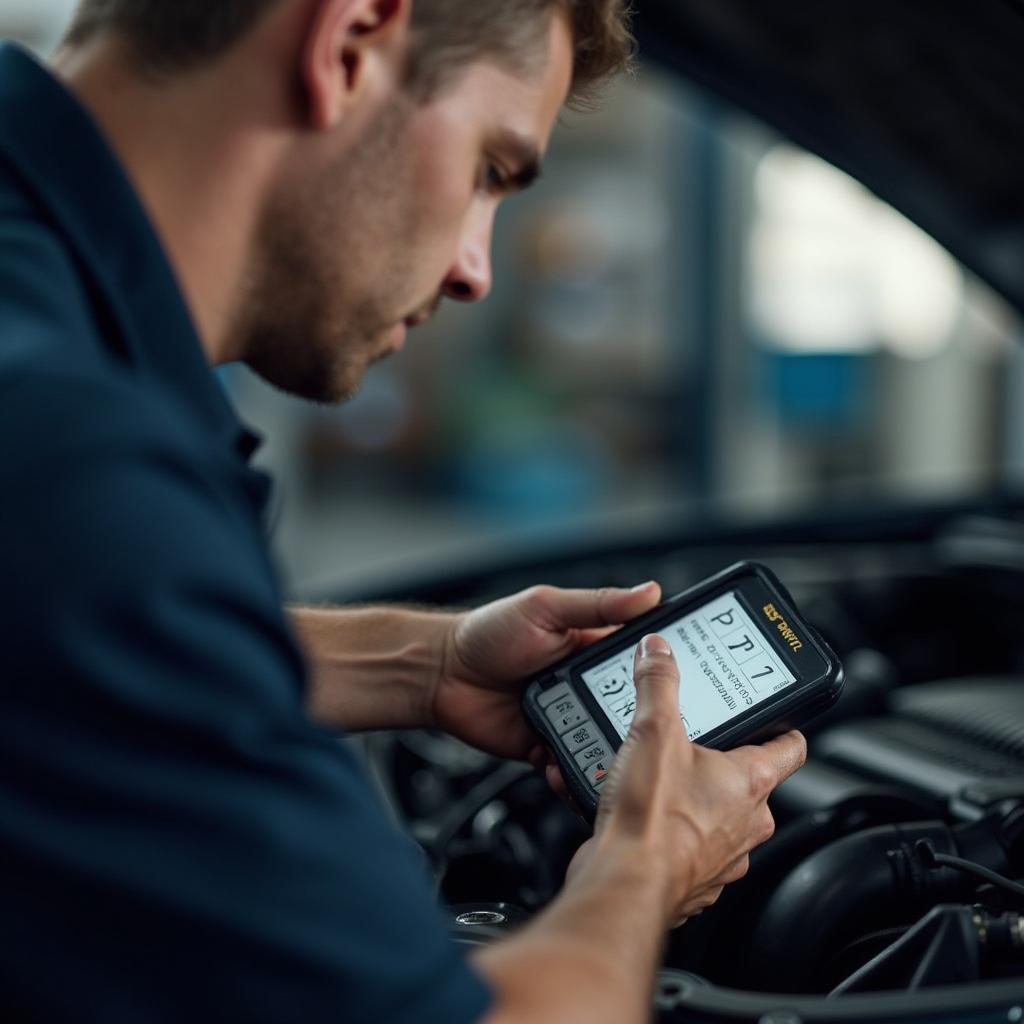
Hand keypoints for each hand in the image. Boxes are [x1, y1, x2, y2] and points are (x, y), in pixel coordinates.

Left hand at [434, 582, 661, 760]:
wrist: (441, 673)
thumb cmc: (488, 632)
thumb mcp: (546, 608)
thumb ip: (597, 604)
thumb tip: (650, 591)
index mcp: (594, 647)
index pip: (643, 660)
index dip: (667, 670)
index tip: (693, 681)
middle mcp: (587, 685)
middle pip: (631, 708)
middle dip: (643, 720)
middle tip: (656, 729)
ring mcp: (570, 718)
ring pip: (606, 742)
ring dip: (612, 749)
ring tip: (618, 755)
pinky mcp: (549, 747)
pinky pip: (573, 765)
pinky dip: (576, 770)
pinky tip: (573, 766)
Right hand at [567, 635, 806, 926]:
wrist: (622, 881)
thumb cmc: (651, 817)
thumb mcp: (652, 730)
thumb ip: (658, 683)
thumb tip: (658, 652)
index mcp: (752, 781)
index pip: (791, 746)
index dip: (784, 726)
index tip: (776, 717)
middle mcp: (748, 823)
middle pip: (751, 782)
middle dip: (720, 762)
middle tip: (690, 743)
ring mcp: (725, 857)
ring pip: (719, 818)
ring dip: (693, 799)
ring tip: (656, 779)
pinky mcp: (695, 881)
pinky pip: (690, 848)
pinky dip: (671, 832)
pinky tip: (641, 815)